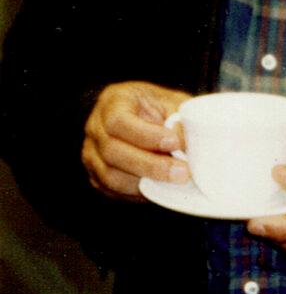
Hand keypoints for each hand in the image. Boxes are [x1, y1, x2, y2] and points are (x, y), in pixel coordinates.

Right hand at [82, 81, 192, 198]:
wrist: (149, 119)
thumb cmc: (162, 108)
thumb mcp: (174, 103)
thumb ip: (179, 120)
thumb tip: (184, 144)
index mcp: (113, 102)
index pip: (118, 121)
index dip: (145, 135)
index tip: (173, 142)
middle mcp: (95, 128)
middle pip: (112, 151)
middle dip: (150, 165)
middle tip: (182, 172)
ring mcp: (92, 154)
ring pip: (111, 176)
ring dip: (146, 181)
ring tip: (176, 180)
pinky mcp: (97, 176)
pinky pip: (115, 190)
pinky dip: (140, 192)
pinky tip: (162, 187)